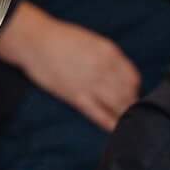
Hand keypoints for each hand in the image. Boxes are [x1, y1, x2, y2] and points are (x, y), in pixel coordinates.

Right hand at [0, 0, 139, 130]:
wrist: (35, 41)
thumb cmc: (61, 39)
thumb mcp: (92, 41)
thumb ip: (108, 57)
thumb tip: (120, 74)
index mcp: (110, 52)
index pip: (133, 77)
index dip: (134, 89)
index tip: (131, 94)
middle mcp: (105, 69)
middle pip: (129, 94)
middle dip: (131, 104)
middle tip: (128, 110)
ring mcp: (91, 84)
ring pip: (118, 106)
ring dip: (123, 115)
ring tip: (124, 121)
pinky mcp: (77, 97)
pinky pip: (100, 115)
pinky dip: (110, 124)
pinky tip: (116, 130)